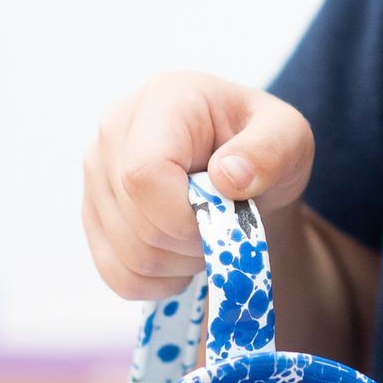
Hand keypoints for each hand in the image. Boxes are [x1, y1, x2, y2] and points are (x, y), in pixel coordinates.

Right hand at [82, 73, 314, 304]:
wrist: (243, 169)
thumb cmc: (264, 148)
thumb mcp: (290, 139)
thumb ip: (270, 151)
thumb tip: (227, 176)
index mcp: (162, 100)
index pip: (144, 174)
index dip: (185, 216)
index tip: (224, 218)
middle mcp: (114, 132)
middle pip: (137, 223)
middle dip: (192, 243)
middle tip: (224, 225)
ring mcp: (95, 175)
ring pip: (129, 256)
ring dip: (181, 263)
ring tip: (205, 232)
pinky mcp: (92, 214)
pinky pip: (118, 275)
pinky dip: (159, 282)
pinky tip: (182, 254)